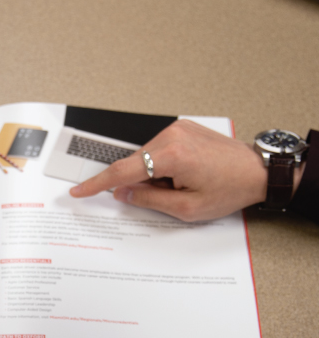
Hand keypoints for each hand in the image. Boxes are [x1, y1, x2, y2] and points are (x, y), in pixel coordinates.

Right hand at [69, 119, 269, 220]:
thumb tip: (122, 194)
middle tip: (167, 197)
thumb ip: (148, 200)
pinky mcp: (182, 128)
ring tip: (182, 185)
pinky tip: (183, 175)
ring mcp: (177, 129)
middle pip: (134, 165)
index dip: (96, 184)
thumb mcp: (186, 209)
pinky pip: (157, 151)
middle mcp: (171, 136)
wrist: (258, 171)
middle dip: (140, 185)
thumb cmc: (230, 189)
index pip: (122, 172)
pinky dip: (161, 166)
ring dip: (153, 176)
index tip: (78, 192)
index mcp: (171, 156)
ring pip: (144, 158)